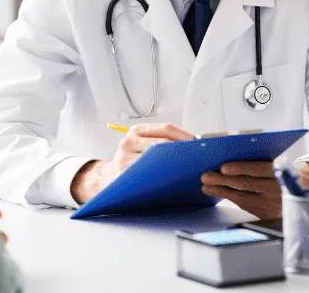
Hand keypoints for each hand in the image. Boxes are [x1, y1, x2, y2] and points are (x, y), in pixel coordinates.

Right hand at [70, 123, 193, 203]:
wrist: (108, 179)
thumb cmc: (132, 163)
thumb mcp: (142, 146)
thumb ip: (161, 142)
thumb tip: (194, 143)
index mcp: (137, 131)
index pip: (166, 128)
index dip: (185, 136)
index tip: (200, 144)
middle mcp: (129, 141)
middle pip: (163, 142)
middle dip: (183, 150)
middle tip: (199, 158)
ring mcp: (124, 157)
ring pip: (156, 158)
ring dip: (176, 163)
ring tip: (190, 168)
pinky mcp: (124, 174)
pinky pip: (148, 174)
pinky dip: (163, 176)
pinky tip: (174, 180)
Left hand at [201, 161, 308, 219]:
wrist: (306, 190)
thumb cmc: (286, 170)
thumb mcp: (280, 162)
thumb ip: (261, 160)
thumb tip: (232, 150)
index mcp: (282, 172)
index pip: (259, 169)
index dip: (241, 168)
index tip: (224, 167)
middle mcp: (277, 190)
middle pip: (247, 184)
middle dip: (224, 180)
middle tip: (206, 176)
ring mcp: (272, 204)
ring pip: (243, 197)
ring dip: (221, 190)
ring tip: (206, 185)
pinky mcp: (266, 214)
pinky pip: (244, 205)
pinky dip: (228, 198)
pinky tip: (216, 192)